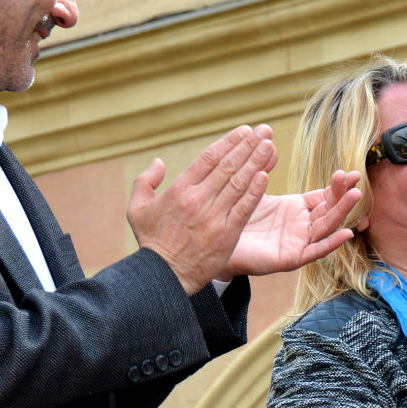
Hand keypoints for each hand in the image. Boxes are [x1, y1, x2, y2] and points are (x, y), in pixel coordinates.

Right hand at [127, 125, 277, 294]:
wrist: (163, 277)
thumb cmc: (151, 243)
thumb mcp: (136, 209)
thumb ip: (145, 182)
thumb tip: (159, 162)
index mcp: (178, 189)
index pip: (208, 158)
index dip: (229, 141)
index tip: (244, 130)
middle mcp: (197, 199)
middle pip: (228, 166)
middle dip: (249, 145)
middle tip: (265, 130)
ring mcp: (213, 217)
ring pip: (238, 183)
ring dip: (256, 162)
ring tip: (270, 145)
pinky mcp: (226, 235)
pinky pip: (243, 208)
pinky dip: (255, 191)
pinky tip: (266, 175)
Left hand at [220, 168, 363, 279]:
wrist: (217, 242)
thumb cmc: (236, 217)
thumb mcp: (253, 189)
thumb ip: (263, 168)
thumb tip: (270, 144)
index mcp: (296, 209)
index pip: (323, 196)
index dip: (337, 186)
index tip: (349, 172)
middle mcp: (301, 226)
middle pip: (329, 209)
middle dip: (342, 194)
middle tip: (354, 178)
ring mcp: (299, 242)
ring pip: (326, 227)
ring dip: (342, 212)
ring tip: (355, 195)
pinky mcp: (292, 258)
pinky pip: (316, 251)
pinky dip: (332, 243)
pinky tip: (346, 233)